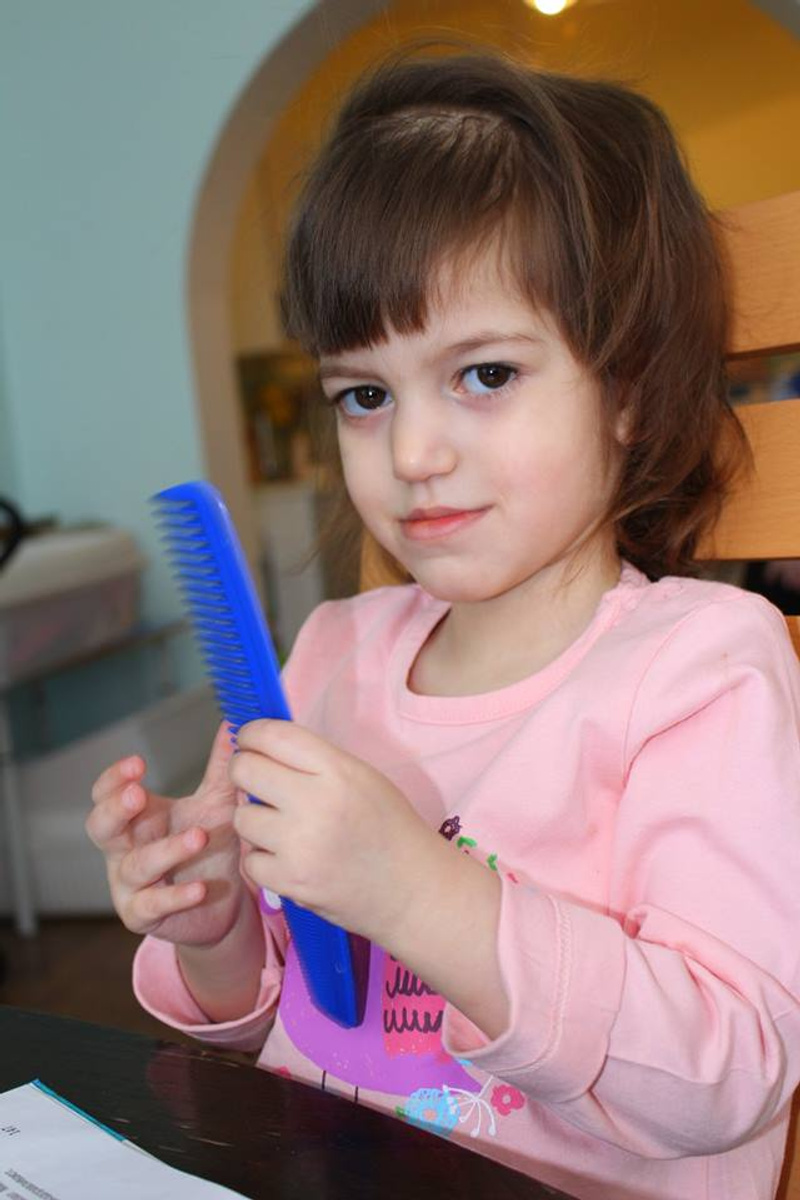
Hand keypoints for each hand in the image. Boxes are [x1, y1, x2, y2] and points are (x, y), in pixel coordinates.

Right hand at [86, 721, 244, 948]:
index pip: (107, 793)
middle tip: (138, 793)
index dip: (114, 778)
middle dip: (116, 809)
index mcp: (138, 816)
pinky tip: (199, 888)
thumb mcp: (216, 804)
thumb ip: (221, 768)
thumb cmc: (210, 849)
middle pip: (101, 826)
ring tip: (198, 837)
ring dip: (165, 850)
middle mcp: (126, 848)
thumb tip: (234, 724)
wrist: (224, 903)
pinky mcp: (144, 914)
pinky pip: (152, 905)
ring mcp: (131, 884)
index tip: (137, 763)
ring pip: (134, 866)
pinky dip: (175, 897)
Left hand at [231, 720, 439, 943]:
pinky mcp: (291, 882)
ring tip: (282, 827)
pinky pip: (250, 861)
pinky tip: (288, 858)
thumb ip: (315, 760)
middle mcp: (315, 804)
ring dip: (256, 819)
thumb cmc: (390, 828)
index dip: (251, 734)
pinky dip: (265, 860)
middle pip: (244, 771)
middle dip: (245, 772)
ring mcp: (300, 846)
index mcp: (337, 770)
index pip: (271, 735)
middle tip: (259, 782)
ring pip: (242, 817)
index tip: (250, 741)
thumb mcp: (362, 776)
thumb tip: (264, 745)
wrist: (412, 889)